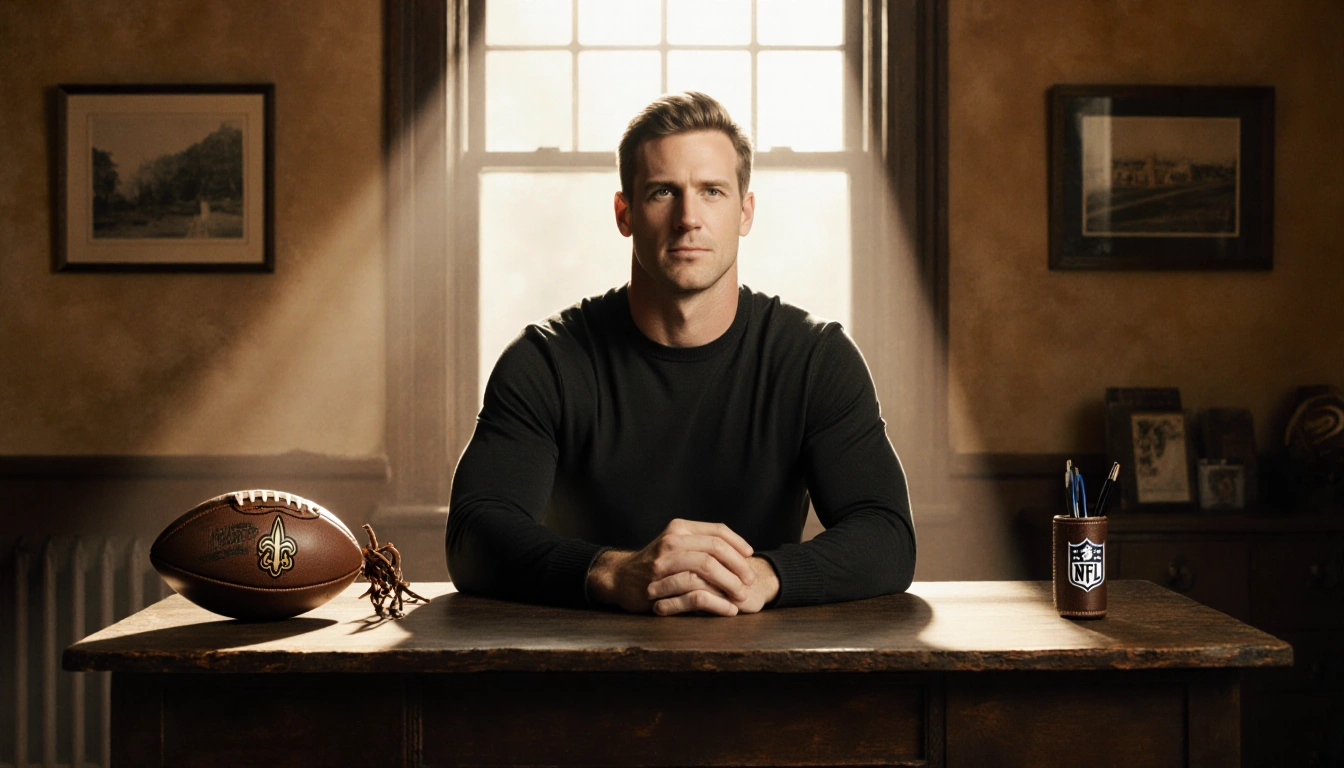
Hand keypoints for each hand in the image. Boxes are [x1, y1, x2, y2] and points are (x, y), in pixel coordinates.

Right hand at [587, 519, 758, 614]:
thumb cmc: (655, 563)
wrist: (620, 577)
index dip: (738, 544)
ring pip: (707, 566)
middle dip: (738, 565)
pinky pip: (695, 592)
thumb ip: (699, 543)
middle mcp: (671, 540)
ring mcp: (664, 562)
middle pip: (715, 548)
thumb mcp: (675, 544)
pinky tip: (728, 609)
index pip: (717, 531)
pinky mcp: (659, 585)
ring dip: (730, 583)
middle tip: (750, 580)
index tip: (750, 556)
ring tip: (742, 595)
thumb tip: (737, 550)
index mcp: (679, 528)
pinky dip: (716, 602)